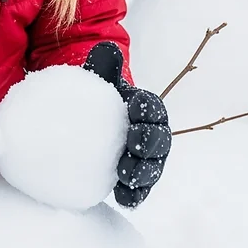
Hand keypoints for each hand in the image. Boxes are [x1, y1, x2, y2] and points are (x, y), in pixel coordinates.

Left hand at [83, 42, 171, 207]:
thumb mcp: (101, 78)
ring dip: (143, 174)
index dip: (147, 107)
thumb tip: (108, 49)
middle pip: (160, 141)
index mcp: (146, 108)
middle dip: (151, 144)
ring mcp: (144, 160)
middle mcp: (151, 135)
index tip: (133, 104)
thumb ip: (105, 64)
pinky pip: (139, 191)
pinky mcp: (133, 180)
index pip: (153, 108)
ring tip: (126, 177)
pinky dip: (134, 196)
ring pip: (153, 168)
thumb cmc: (99, 96)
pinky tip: (122, 199)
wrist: (87, 120)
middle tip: (133, 143)